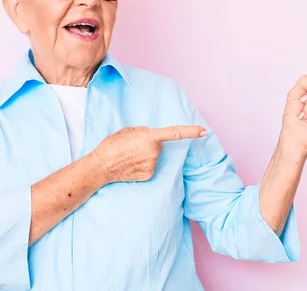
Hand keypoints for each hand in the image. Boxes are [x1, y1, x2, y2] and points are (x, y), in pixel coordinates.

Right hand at [89, 125, 206, 183]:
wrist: (102, 166)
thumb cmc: (112, 145)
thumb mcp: (128, 130)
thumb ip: (143, 132)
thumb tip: (151, 137)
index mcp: (149, 137)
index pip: (175, 133)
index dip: (191, 131)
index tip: (203, 131)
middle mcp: (154, 152)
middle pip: (158, 145)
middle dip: (149, 144)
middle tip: (132, 146)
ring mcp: (153, 165)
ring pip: (154, 156)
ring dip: (144, 155)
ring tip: (128, 156)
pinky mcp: (149, 175)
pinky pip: (150, 166)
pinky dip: (142, 165)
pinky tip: (130, 165)